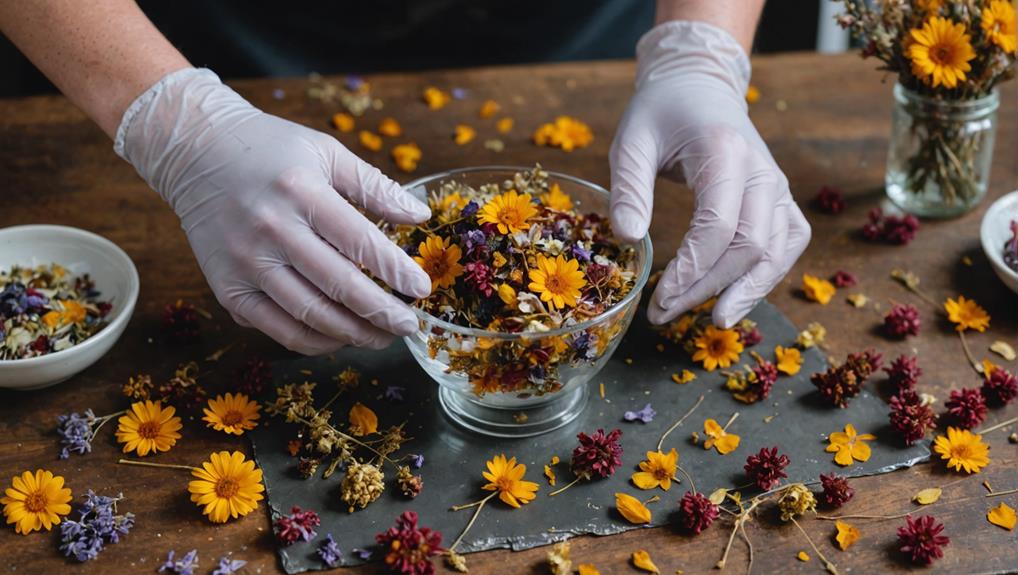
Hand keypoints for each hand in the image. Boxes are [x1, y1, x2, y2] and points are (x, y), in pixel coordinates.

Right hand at [115, 69, 431, 353]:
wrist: (194, 152)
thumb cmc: (270, 150)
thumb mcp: (326, 151)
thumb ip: (374, 185)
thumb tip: (420, 215)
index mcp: (301, 191)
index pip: (360, 241)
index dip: (396, 271)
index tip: (423, 289)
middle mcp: (272, 230)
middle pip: (338, 286)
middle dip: (382, 313)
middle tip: (410, 326)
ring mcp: (246, 264)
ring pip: (309, 316)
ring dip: (354, 334)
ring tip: (383, 336)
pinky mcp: (227, 289)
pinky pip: (277, 329)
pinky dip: (314, 341)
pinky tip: (341, 338)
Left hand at [609, 21, 809, 327]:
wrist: (699, 84)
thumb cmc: (660, 114)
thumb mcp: (631, 142)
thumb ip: (628, 190)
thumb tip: (629, 242)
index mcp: (724, 152)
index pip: (718, 226)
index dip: (692, 269)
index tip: (659, 299)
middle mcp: (762, 170)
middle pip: (749, 246)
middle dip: (709, 288)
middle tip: (666, 314)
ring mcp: (777, 185)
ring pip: (778, 250)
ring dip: (747, 291)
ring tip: (715, 321)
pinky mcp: (781, 197)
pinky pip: (788, 242)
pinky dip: (769, 274)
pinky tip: (739, 296)